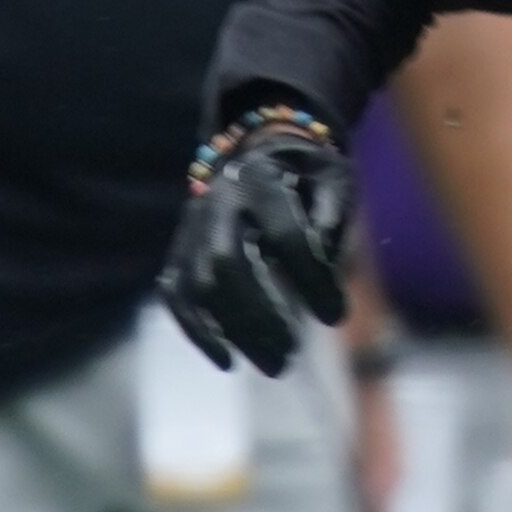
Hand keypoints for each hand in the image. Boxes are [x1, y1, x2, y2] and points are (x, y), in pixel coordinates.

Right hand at [164, 112, 354, 375]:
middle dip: (259, 316)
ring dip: (233, 331)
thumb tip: (324, 267)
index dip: (313, 281)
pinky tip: (226, 360)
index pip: (286, 238)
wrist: (260, 148)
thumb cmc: (308, 175)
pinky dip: (196, 330)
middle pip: (227, 264)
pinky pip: (177, 292)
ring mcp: (194, 225)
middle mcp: (220, 201)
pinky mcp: (182, 248)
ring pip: (200, 284)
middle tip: (292, 355)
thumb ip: (331, 219)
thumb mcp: (334, 182)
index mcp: (263, 180)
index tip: (335, 317)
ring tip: (275, 363)